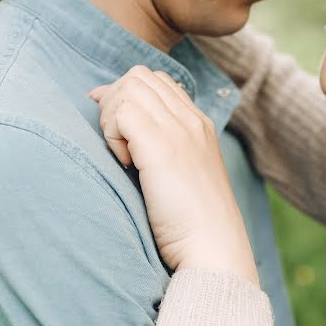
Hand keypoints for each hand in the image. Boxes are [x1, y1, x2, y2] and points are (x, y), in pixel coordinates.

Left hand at [89, 66, 258, 284]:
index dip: (127, 97)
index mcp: (199, 125)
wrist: (213, 248)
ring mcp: (179, 130)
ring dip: (111, 118)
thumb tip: (119, 126)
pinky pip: (121, 113)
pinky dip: (112, 134)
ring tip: (123, 157)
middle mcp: (191, 120)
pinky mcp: (162, 147)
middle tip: (116, 145)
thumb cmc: (191, 224)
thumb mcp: (179, 176)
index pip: (157, 81)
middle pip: (139, 76)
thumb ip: (158, 147)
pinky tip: (125, 165)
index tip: (116, 132)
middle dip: (115, 102)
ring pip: (129, 88)